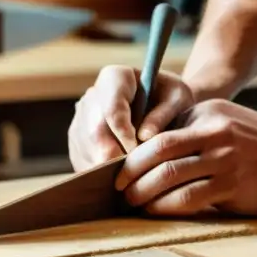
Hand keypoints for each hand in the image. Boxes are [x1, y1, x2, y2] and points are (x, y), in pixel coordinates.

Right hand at [68, 65, 194, 171]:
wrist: (162, 106)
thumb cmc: (172, 99)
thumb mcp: (178, 98)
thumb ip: (164, 113)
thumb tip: (144, 137)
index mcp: (114, 78)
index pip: (111, 107)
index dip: (123, 132)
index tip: (139, 149)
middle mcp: (92, 97)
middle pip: (94, 132)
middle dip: (115, 156)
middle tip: (136, 172)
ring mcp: (81, 120)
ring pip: (87, 150)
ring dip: (109, 168)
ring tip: (133, 176)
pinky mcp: (78, 142)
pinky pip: (84, 162)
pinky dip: (101, 176)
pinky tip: (122, 179)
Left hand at [114, 99, 256, 215]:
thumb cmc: (253, 140)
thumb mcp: (219, 119)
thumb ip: (188, 130)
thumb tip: (146, 152)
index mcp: (204, 116)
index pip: (158, 134)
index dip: (133, 154)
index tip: (119, 169)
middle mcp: (212, 134)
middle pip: (157, 153)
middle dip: (130, 174)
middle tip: (117, 189)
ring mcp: (223, 159)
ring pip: (169, 177)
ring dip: (144, 193)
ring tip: (133, 202)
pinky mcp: (232, 186)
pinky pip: (189, 198)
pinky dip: (165, 206)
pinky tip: (155, 211)